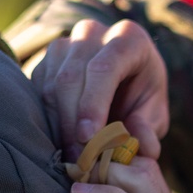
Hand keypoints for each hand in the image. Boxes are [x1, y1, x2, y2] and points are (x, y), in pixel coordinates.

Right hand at [32, 18, 168, 161]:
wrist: (124, 82)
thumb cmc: (141, 98)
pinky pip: (38, 92)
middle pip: (72, 78)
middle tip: (79, 159)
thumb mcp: (154, 114)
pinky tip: (61, 142)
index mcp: (129, 38)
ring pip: (51, 86)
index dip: (94, 104)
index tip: (88, 137)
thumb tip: (137, 143)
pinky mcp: (45, 61)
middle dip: (72, 123)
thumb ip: (149, 129)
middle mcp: (93, 33)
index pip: (105, 67)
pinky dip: (48, 121)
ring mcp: (65, 44)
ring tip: (71, 157)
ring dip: (58, 126)